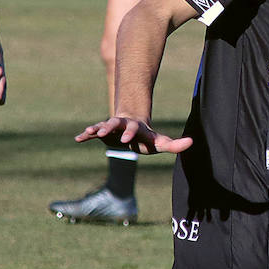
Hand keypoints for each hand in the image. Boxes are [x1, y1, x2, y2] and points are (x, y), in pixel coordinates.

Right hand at [76, 116, 192, 154]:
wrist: (132, 128)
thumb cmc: (147, 139)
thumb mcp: (160, 142)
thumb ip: (175, 145)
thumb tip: (192, 143)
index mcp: (136, 128)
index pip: (133, 129)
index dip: (130, 133)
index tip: (126, 140)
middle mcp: (122, 124)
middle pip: (115, 123)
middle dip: (110, 126)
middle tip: (103, 131)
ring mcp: (111, 127)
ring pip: (103, 125)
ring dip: (96, 128)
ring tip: (88, 132)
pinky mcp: (102, 133)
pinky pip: (93, 132)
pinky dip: (85, 134)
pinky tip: (77, 139)